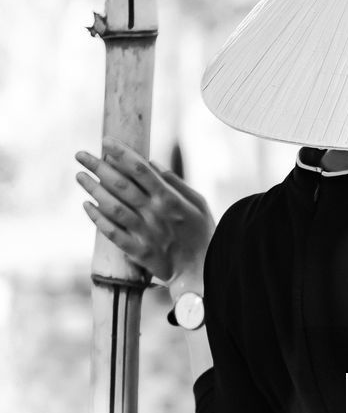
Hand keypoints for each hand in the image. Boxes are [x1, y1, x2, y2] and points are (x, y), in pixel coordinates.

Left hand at [74, 137, 215, 286]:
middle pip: (121, 185)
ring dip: (93, 190)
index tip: (105, 141)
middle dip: (98, 167)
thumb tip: (152, 163)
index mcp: (170, 198)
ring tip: (80, 177)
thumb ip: (176, 183)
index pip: (140, 169)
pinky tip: (87, 206)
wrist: (203, 271)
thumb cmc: (202, 234)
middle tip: (80, 155)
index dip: (121, 153)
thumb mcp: (199, 203)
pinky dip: (98, 219)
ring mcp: (146, 233)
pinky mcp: (139, 252)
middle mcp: (155, 213)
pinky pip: (113, 234)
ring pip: (113, 207)